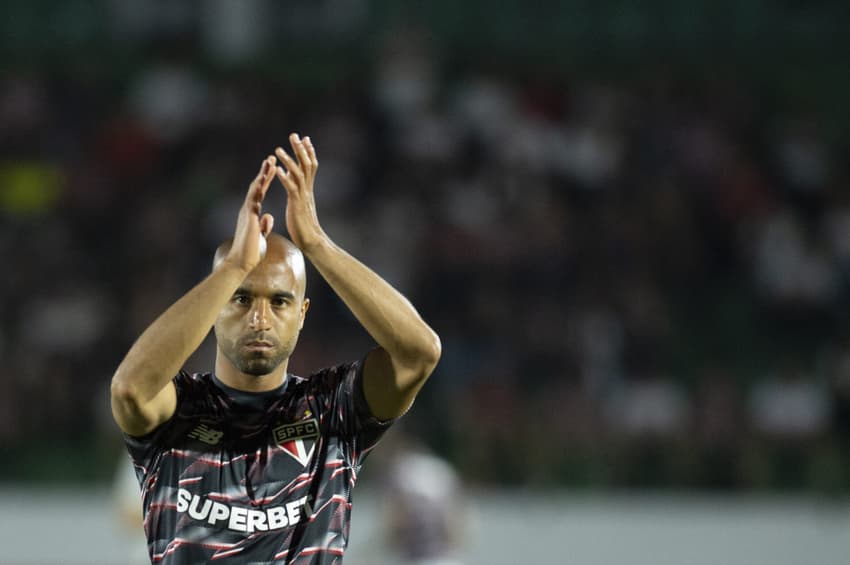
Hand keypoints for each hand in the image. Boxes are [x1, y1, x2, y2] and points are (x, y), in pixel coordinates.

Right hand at [224, 156, 275, 271]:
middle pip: (257, 186)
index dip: (266, 180)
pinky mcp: (249, 216)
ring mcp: (247, 211)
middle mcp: (248, 209)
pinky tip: (264, 176)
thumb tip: (268, 217)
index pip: (260, 193)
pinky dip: (259, 186)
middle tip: (271, 158)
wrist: (242, 262)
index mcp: (252, 214)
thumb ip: (264, 224)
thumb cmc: (251, 252)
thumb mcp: (261, 234)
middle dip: (264, 172)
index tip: (273, 169)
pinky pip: (254, 197)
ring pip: (255, 188)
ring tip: (269, 160)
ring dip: (262, 174)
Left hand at [275, 133, 324, 250]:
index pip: (310, 166)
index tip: (305, 138)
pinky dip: (284, 177)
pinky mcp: (297, 204)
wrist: (311, 241)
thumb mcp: (301, 206)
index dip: (308, 152)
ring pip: (298, 173)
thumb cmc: (305, 227)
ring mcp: (303, 196)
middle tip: (294, 134)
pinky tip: (277, 169)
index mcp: (307, 189)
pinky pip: (291, 188)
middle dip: (300, 149)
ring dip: (289, 160)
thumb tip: (295, 186)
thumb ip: (299, 194)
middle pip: (307, 164)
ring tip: (278, 149)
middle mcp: (307, 190)